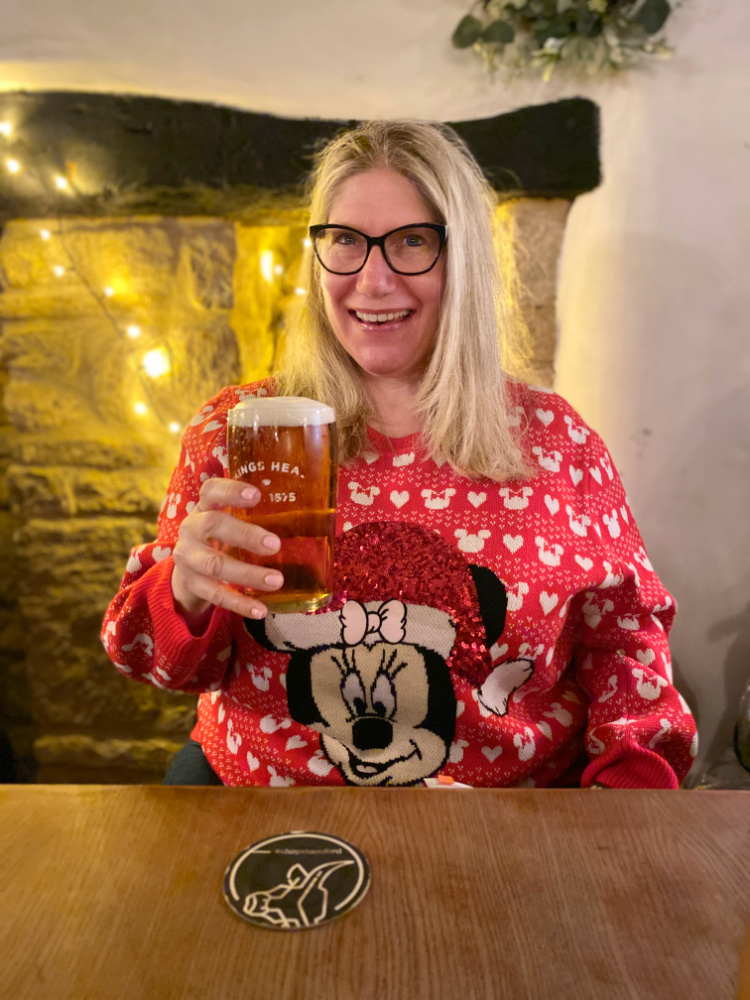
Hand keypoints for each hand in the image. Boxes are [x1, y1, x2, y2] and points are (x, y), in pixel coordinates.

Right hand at [171, 477, 282, 621]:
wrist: (187, 571)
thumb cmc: (221, 539)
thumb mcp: (230, 522)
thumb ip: (255, 517)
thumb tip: (313, 515)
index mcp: (204, 507)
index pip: (211, 490)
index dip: (230, 490)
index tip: (256, 495)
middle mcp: (191, 529)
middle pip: (213, 524)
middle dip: (245, 534)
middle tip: (274, 544)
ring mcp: (188, 558)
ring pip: (215, 564)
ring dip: (247, 573)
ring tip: (276, 580)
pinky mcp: (192, 585)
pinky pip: (216, 595)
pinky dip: (240, 603)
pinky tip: (261, 610)